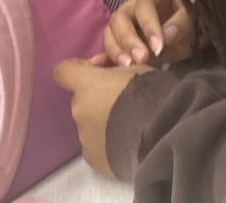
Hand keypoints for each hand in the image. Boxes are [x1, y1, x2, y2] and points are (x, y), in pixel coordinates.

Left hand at [52, 60, 152, 176]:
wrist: (162, 132)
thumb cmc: (150, 93)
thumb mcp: (136, 67)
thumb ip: (114, 70)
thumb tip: (108, 76)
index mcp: (87, 85)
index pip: (62, 71)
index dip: (76, 70)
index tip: (94, 72)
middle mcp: (79, 110)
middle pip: (81, 99)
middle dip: (98, 98)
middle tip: (124, 101)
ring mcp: (84, 136)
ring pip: (89, 123)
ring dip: (104, 121)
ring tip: (130, 125)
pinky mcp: (92, 157)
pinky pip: (95, 145)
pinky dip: (107, 142)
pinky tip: (125, 141)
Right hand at [90, 0, 193, 68]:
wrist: (206, 24)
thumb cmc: (203, 9)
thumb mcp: (200, 12)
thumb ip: (183, 23)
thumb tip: (165, 38)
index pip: (144, 5)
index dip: (149, 26)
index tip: (158, 48)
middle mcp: (137, 4)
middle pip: (120, 18)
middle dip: (127, 39)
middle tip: (140, 58)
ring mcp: (131, 23)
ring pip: (111, 33)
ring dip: (116, 50)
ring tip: (128, 66)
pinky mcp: (129, 43)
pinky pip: (113, 48)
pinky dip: (105, 59)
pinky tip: (97, 67)